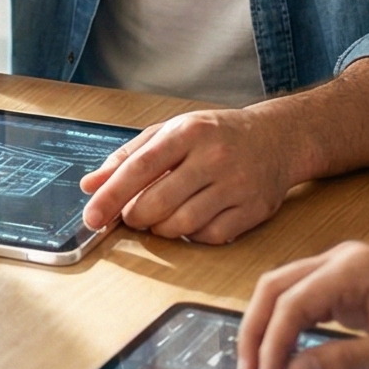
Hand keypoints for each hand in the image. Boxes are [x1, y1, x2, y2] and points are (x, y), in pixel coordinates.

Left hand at [78, 110, 303, 242]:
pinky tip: (191, 218)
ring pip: (181, 225)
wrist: (277, 138)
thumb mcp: (171, 131)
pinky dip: (191, 235)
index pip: (140, 167)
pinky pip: (208, 236)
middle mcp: (215, 157)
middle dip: (134, 216)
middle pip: (158, 202)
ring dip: (160, 228)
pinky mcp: (253, 210)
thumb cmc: (216, 134)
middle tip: (131, 214)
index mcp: (189, 132)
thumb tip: (91, 184)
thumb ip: (128, 156)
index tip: (92, 216)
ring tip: (160, 215)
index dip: (111, 195)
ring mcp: (237, 185)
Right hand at [237, 241, 368, 368]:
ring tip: (259, 367)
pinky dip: (288, 325)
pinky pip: (305, 300)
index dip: (272, 345)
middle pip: (276, 287)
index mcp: (351, 269)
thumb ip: (343, 361)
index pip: (291, 304)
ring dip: (268, 327)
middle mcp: (340, 260)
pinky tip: (284, 353)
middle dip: (256, 330)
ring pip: (285, 291)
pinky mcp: (349, 285)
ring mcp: (343, 270)